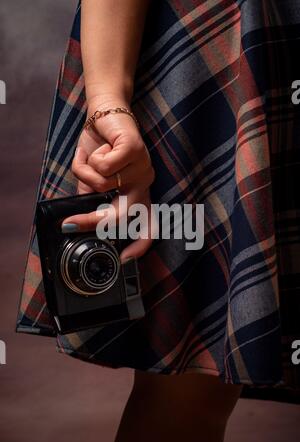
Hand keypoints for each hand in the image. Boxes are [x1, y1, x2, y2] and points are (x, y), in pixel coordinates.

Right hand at [61, 96, 155, 260]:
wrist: (104, 112)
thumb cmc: (100, 145)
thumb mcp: (92, 177)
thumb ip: (90, 198)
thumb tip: (77, 223)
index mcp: (138, 190)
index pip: (149, 224)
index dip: (140, 244)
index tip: (126, 258)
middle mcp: (145, 182)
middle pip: (123, 214)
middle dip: (94, 220)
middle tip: (73, 223)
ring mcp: (143, 166)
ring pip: (104, 185)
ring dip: (88, 172)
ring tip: (94, 158)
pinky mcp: (135, 150)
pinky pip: (104, 167)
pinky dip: (91, 159)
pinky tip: (101, 148)